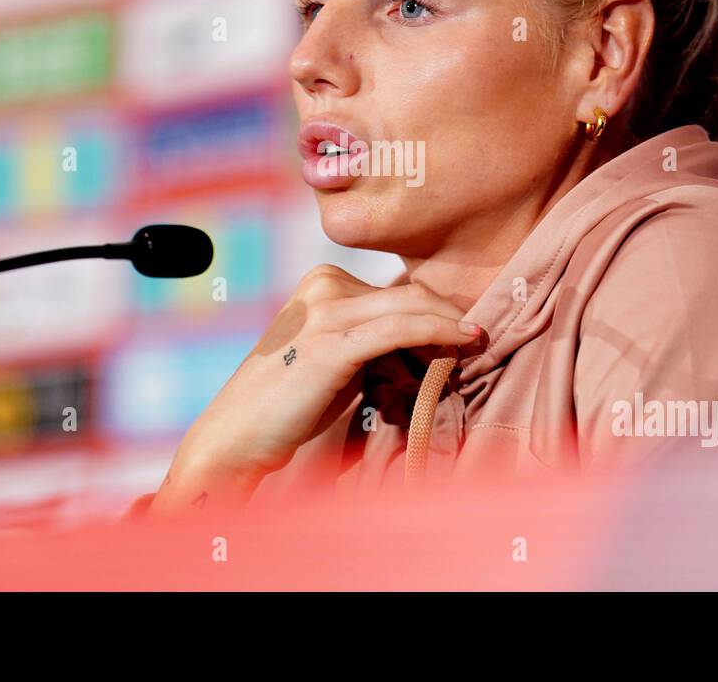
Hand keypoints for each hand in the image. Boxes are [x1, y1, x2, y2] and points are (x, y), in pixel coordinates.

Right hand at [149, 264, 481, 514]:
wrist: (238, 437)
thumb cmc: (288, 405)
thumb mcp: (337, 357)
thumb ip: (372, 339)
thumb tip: (427, 340)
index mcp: (321, 280)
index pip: (396, 288)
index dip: (434, 310)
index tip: (463, 332)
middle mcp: (322, 285)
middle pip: (409, 291)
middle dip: (448, 314)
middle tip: (480, 335)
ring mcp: (325, 311)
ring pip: (411, 306)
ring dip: (450, 324)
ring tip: (477, 342)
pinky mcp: (332, 343)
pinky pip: (401, 329)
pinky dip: (440, 333)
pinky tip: (464, 342)